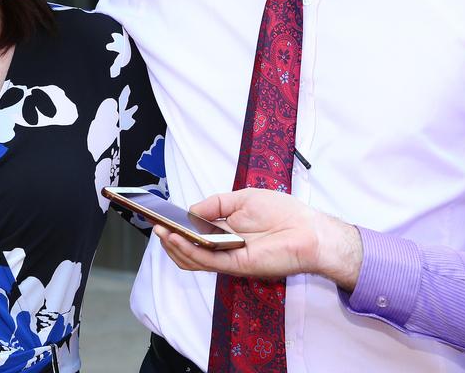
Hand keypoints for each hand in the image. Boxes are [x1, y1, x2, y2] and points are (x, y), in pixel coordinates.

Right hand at [154, 188, 363, 289]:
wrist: (310, 230)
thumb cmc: (283, 213)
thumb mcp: (242, 198)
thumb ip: (215, 205)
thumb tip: (190, 210)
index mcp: (225, 232)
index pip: (193, 234)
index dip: (174, 227)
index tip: (156, 215)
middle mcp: (223, 248)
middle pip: (187, 249)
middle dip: (168, 238)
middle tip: (154, 223)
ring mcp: (228, 258)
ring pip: (192, 258)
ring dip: (173, 246)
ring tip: (160, 230)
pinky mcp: (236, 265)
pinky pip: (206, 260)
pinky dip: (188, 250)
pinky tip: (177, 237)